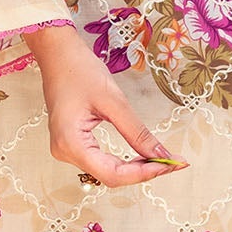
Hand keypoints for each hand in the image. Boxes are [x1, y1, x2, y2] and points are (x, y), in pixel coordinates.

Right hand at [24, 25, 187, 186]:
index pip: (113, 174)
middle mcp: (65, 153)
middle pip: (110, 176)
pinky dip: (123, 161)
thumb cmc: (80, 71)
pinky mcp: (72, 144)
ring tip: (161, 159)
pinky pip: (101, 161)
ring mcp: (66, 150)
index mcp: (71, 144)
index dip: (144, 174)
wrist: (58, 55)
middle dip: (143, 172)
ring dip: (135, 168)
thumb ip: (137, 132)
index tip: (171, 165)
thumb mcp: (114, 101)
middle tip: (173, 162)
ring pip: (106, 171)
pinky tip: (141, 156)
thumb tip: (161, 154)